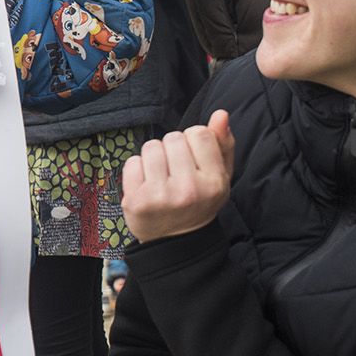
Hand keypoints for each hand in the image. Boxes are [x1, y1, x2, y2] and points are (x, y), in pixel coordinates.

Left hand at [123, 110, 235, 243]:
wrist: (176, 242)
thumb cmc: (199, 201)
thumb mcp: (220, 176)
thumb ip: (223, 144)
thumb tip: (220, 114)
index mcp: (214, 182)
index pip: (198, 133)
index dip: (193, 141)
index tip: (193, 160)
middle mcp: (189, 190)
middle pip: (173, 138)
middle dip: (173, 149)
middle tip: (176, 172)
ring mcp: (161, 196)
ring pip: (151, 147)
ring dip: (154, 157)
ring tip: (161, 177)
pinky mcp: (136, 201)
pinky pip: (132, 162)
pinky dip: (137, 170)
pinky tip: (147, 185)